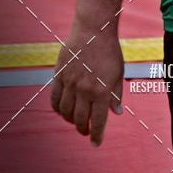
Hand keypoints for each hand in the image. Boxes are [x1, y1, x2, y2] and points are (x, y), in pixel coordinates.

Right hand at [51, 20, 123, 145]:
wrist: (93, 29)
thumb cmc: (109, 51)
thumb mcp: (118, 72)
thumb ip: (116, 94)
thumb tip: (117, 113)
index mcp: (102, 90)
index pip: (98, 121)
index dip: (96, 135)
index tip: (96, 143)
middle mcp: (85, 89)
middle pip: (80, 120)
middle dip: (83, 129)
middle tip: (86, 132)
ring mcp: (70, 83)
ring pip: (66, 112)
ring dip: (70, 120)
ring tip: (75, 121)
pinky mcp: (59, 75)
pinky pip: (54, 99)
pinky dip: (57, 109)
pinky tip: (62, 111)